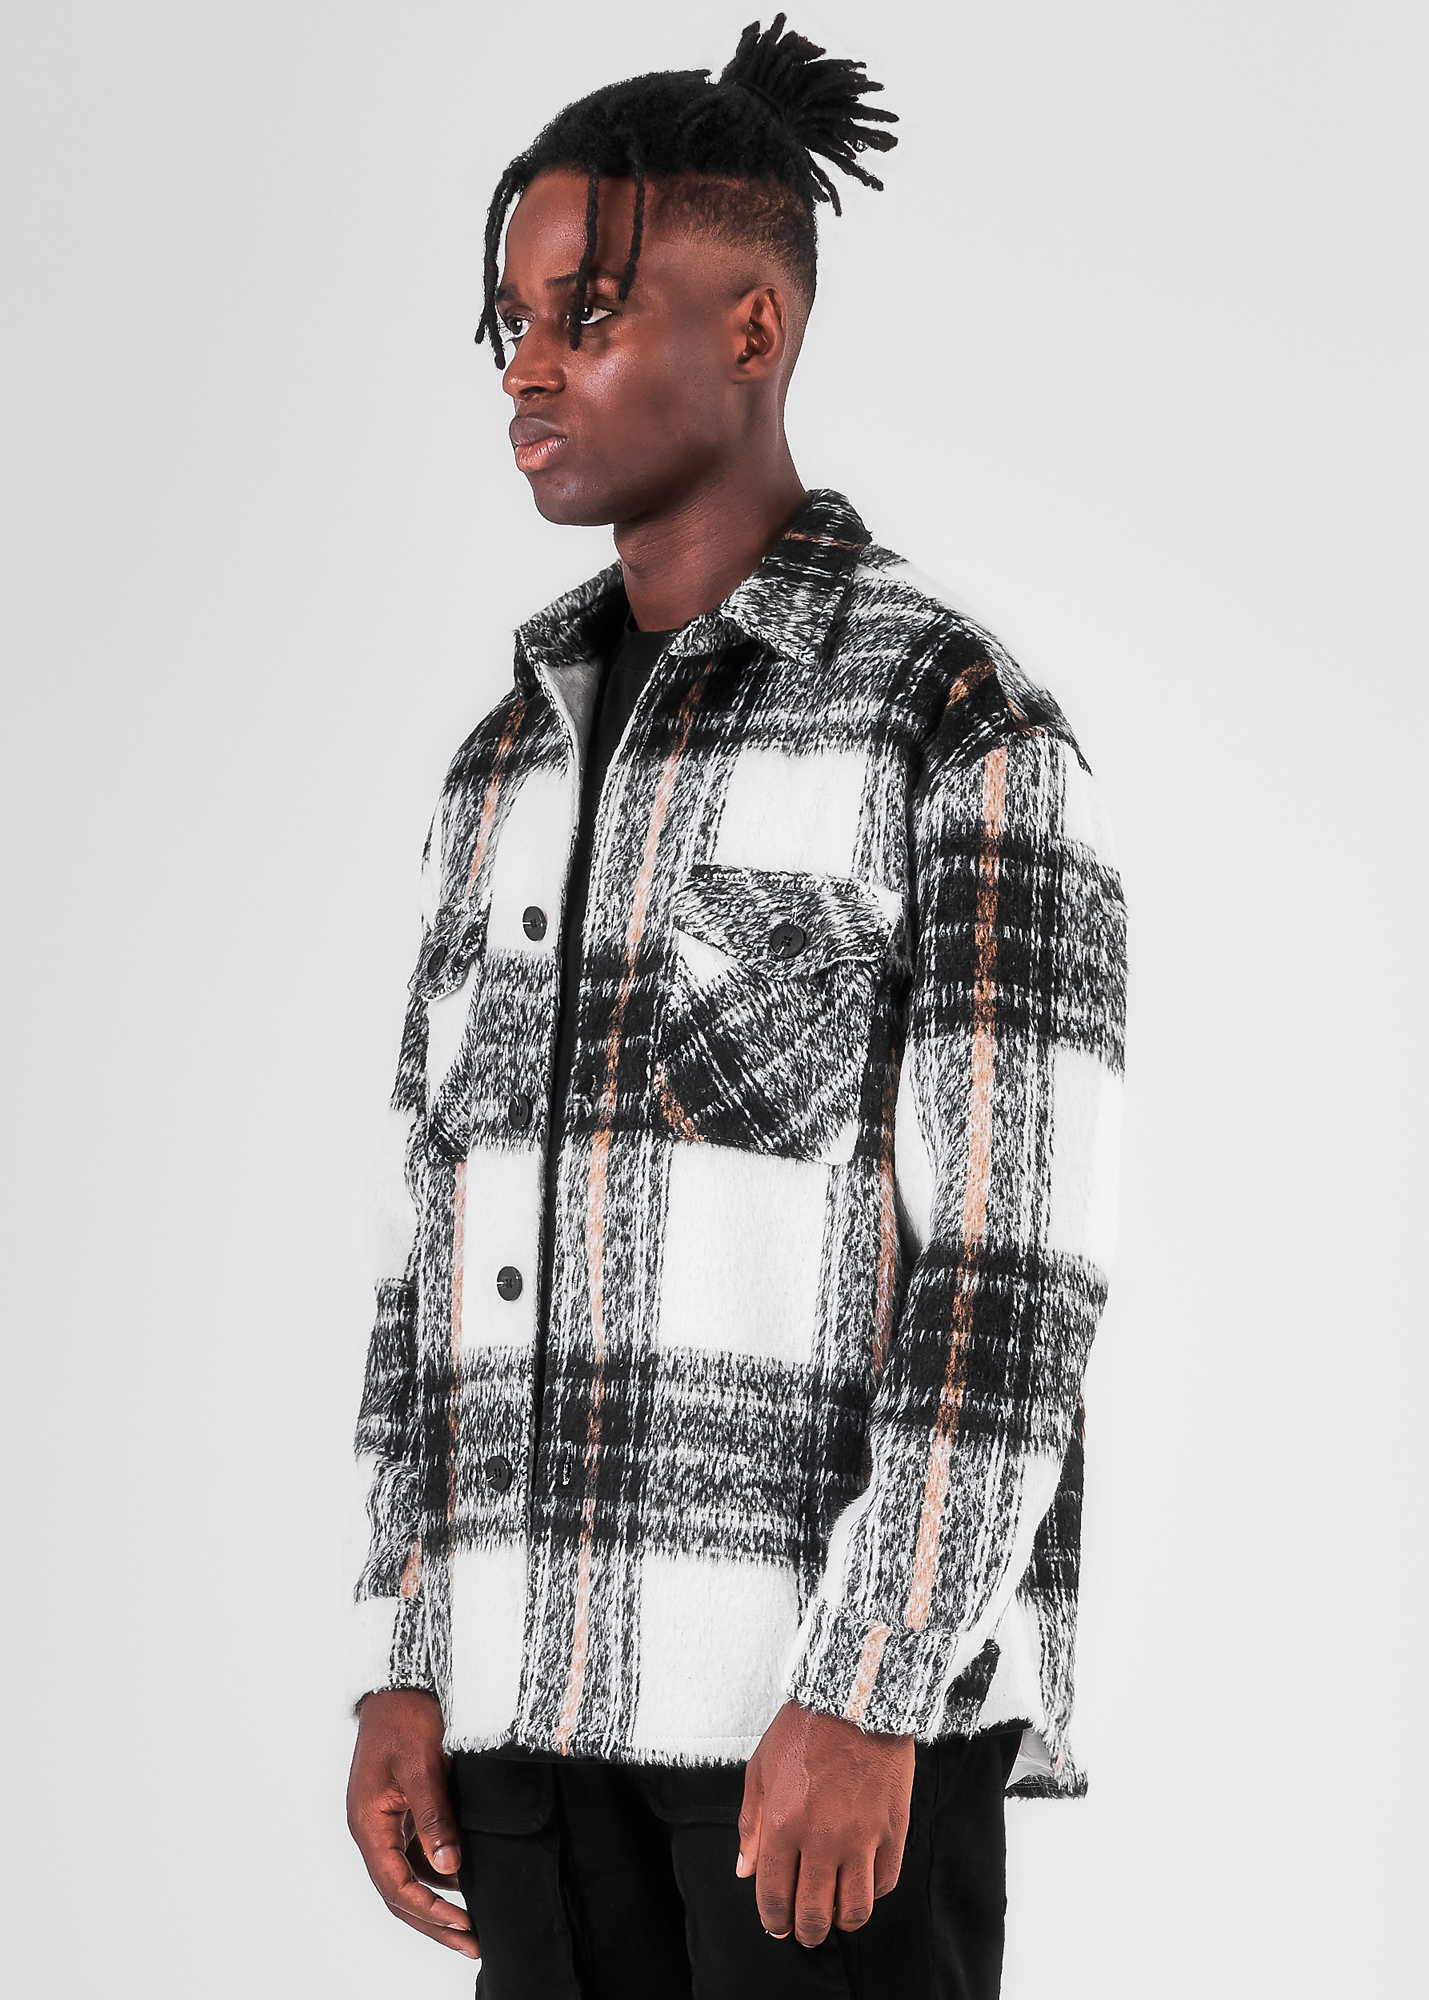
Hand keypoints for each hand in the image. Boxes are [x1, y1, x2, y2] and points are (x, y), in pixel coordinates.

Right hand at [346, 1688, 479, 1959]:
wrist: (403, 1681)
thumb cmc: (406, 1717)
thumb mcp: (422, 1766)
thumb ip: (434, 1817)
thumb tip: (449, 1865)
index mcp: (368, 1822)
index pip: (395, 1885)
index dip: (428, 1911)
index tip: (461, 1927)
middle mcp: (373, 1828)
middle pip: (400, 1891)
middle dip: (434, 1921)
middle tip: (471, 1943)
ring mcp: (387, 1820)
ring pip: (409, 1876)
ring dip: (437, 1901)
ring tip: (471, 1923)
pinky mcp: (403, 1809)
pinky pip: (417, 1854)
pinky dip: (439, 1872)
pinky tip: (464, 1879)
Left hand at [736, 1700, 913, 1947]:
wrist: (855, 1697)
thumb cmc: (804, 1729)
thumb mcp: (760, 1769)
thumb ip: (751, 1825)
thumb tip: (745, 1870)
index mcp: (783, 1824)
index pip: (775, 1896)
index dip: (774, 1920)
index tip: (777, 1925)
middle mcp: (822, 1838)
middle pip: (814, 1913)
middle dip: (806, 1931)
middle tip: (806, 1931)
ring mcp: (862, 1837)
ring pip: (854, 1909)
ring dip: (841, 1921)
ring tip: (836, 1915)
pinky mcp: (893, 1830)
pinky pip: (885, 1882)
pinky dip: (872, 1893)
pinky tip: (862, 1885)